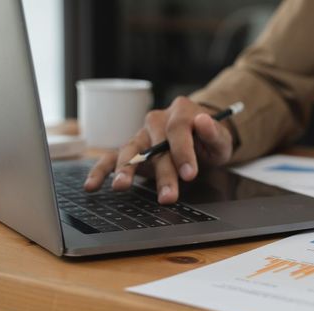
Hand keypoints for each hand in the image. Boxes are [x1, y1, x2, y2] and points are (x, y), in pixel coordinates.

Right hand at [83, 96, 234, 203]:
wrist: (200, 138)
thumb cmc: (209, 140)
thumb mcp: (222, 138)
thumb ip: (214, 132)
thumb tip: (203, 120)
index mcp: (181, 111)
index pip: (178, 128)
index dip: (183, 151)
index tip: (189, 174)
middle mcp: (157, 120)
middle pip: (156, 144)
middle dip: (162, 172)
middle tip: (168, 196)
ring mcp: (142, 135)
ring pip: (130, 150)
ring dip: (125, 169)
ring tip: (121, 186)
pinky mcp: (132, 149)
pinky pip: (111, 158)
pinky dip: (100, 171)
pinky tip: (91, 186)